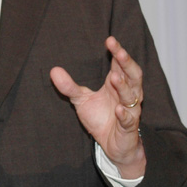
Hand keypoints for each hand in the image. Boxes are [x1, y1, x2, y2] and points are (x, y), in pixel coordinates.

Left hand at [50, 36, 145, 178]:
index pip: (120, 63)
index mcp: (117, 83)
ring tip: (115, 77)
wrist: (111, 146)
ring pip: (132, 95)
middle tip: (119, 52)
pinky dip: (125, 114)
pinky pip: (129, 120)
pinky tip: (119, 109)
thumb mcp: (81, 100)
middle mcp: (127, 94)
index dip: (117, 51)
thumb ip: (69, 86)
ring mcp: (130, 110)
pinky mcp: (128, 127)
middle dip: (127, 63)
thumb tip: (53, 70)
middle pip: (133, 74)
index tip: (109, 40)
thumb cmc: (101, 118)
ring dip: (125, 86)